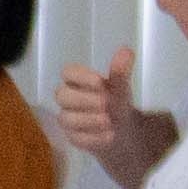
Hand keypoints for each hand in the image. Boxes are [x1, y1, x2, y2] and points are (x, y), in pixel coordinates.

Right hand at [49, 51, 175, 184]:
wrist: (124, 130)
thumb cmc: (117, 101)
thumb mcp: (121, 86)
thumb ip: (120, 71)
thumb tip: (126, 51)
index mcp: (77, 80)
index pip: (67, 72)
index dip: (81, 77)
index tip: (99, 82)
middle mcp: (67, 98)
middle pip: (61, 95)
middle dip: (83, 100)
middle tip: (105, 103)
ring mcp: (68, 118)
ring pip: (66, 118)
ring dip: (88, 120)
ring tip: (109, 121)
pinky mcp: (72, 137)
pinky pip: (75, 138)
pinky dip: (93, 137)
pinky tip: (109, 135)